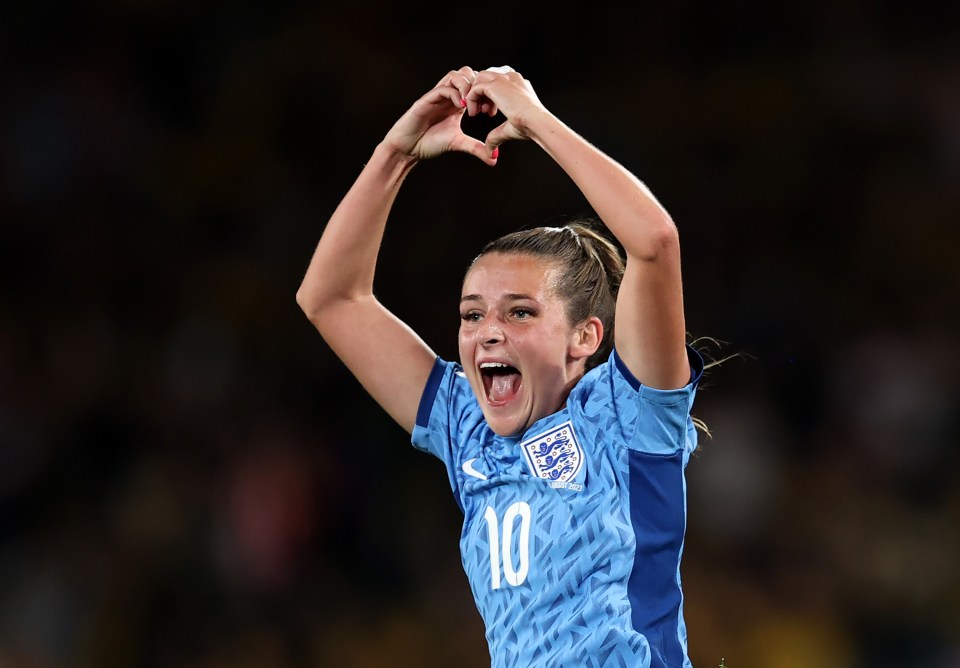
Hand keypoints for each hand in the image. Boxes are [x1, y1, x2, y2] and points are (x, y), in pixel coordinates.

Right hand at [382, 67, 496, 164]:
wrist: (408, 148)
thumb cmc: (429, 143)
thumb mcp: (458, 143)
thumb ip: (475, 148)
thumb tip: (493, 159)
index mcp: (457, 102)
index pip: (475, 84)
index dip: (485, 94)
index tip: (491, 111)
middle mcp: (448, 95)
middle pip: (467, 73)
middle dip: (478, 87)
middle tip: (483, 107)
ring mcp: (437, 96)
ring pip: (455, 75)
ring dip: (467, 87)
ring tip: (471, 105)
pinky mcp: (426, 100)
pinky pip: (442, 88)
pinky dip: (454, 94)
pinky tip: (461, 107)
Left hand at [465, 66, 546, 151]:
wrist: (536, 122)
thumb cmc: (530, 126)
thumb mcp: (510, 128)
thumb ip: (497, 135)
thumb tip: (491, 151)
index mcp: (519, 85)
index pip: (498, 82)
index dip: (490, 96)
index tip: (489, 112)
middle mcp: (511, 78)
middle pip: (487, 77)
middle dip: (481, 93)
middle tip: (481, 111)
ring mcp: (504, 79)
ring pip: (480, 79)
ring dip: (475, 95)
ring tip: (476, 112)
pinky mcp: (495, 85)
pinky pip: (476, 87)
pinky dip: (471, 99)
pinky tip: (474, 113)